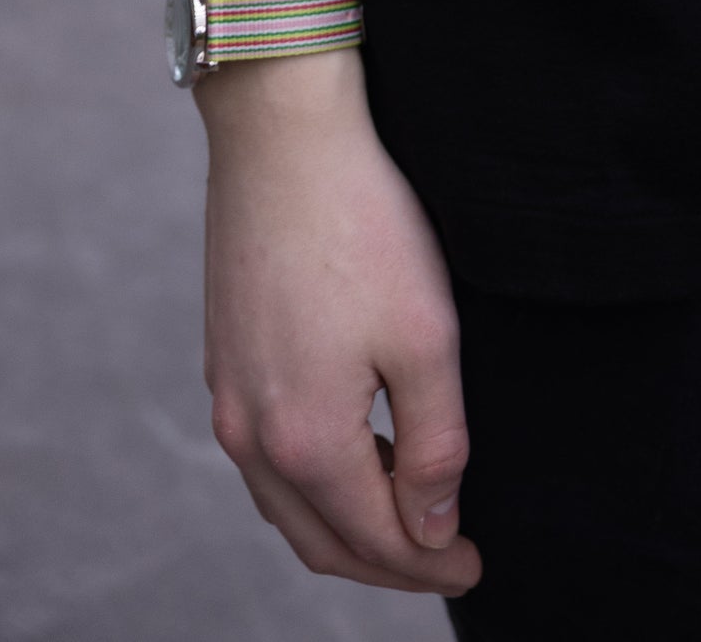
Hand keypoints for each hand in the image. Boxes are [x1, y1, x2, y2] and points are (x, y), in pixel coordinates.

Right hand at [200, 51, 482, 597]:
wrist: (283, 136)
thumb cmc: (362, 224)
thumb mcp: (425, 336)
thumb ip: (433, 445)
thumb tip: (431, 529)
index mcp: (303, 439)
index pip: (373, 538)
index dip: (430, 563)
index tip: (476, 563)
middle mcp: (249, 434)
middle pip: (321, 539)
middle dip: (387, 563)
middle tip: (446, 557)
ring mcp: (227, 396)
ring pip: (287, 505)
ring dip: (347, 526)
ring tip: (408, 517)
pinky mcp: (223, 359)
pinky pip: (266, 459)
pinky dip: (313, 483)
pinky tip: (354, 458)